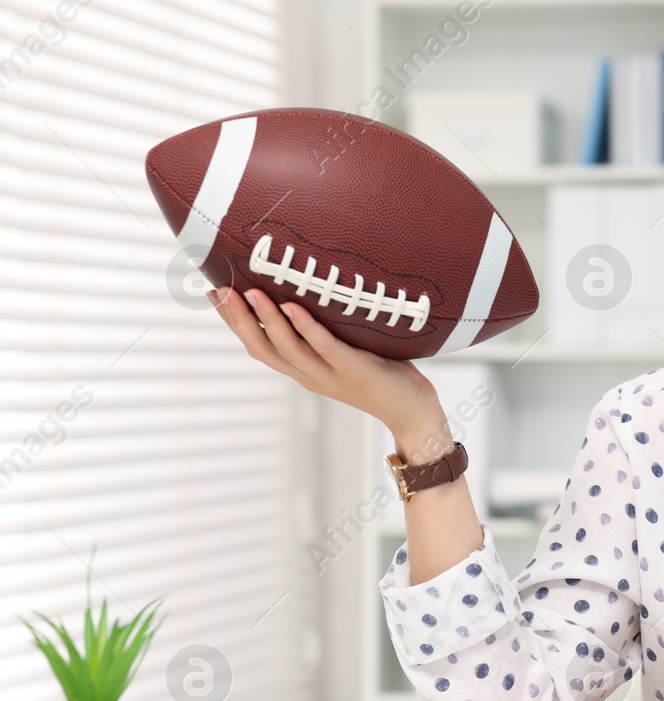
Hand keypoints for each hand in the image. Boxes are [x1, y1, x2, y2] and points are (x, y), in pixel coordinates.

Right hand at [210, 285, 439, 430]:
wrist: (412, 411)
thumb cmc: (380, 375)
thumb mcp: (342, 354)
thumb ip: (323, 334)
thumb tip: (308, 295)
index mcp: (302, 371)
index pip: (258, 346)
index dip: (234, 322)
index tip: (214, 294)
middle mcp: (308, 375)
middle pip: (263, 347)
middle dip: (238, 319)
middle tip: (218, 290)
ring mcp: (329, 374)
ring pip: (288, 348)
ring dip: (267, 319)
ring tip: (250, 292)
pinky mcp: (353, 370)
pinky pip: (324, 346)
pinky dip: (306, 327)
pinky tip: (292, 306)